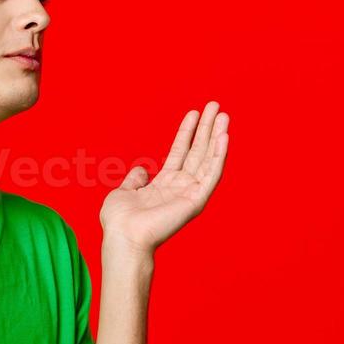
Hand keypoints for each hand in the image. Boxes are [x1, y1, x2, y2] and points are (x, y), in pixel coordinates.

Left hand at [99, 101, 228, 255]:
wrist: (123, 237)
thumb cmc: (119, 221)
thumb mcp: (123, 192)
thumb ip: (135, 179)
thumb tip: (142, 169)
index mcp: (164, 185)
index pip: (180, 152)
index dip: (187, 132)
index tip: (194, 113)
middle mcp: (180, 188)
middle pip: (198, 152)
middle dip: (207, 129)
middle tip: (215, 106)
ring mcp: (190, 194)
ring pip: (208, 159)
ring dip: (217, 137)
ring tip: (223, 115)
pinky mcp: (196, 200)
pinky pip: (212, 174)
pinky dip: (220, 156)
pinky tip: (224, 137)